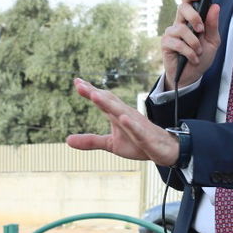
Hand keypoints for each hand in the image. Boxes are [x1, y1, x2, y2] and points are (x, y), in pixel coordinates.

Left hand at [65, 78, 179, 165]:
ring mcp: (137, 125)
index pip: (103, 100)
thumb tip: (68, 140)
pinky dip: (131, 124)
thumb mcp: (111, 144)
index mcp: (117, 115)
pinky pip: (137, 129)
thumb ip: (91, 141)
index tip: (76, 82)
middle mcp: (127, 115)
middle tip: (80, 84)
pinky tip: (123, 118)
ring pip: (121, 112)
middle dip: (95, 93)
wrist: (165, 151)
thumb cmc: (138, 144)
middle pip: (109, 101)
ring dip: (108, 104)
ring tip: (94, 95)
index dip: (90, 91)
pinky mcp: (145, 137)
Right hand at [161, 0, 220, 89]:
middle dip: (194, 17)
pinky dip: (189, 52)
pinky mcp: (166, 44)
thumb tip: (215, 6)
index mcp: (190, 20)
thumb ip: (213, 25)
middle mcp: (179, 23)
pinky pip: (177, 43)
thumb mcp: (212, 41)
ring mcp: (171, 33)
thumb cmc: (201, 57)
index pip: (187, 1)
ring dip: (194, 42)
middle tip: (201, 29)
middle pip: (182, 8)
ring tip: (198, 52)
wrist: (192, 76)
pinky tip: (193, 58)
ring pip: (181, 29)